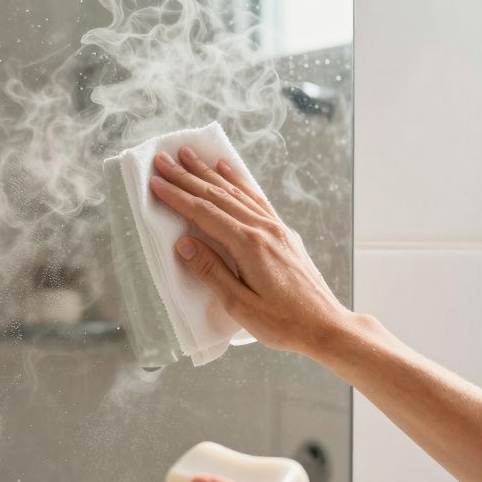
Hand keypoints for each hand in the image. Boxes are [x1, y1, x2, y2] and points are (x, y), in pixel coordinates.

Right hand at [149, 147, 352, 356]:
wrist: (326, 325)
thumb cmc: (283, 322)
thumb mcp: (239, 304)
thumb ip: (210, 271)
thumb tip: (183, 243)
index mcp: (249, 246)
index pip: (204, 213)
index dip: (177, 196)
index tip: (156, 181)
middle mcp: (263, 229)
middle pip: (218, 196)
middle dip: (187, 176)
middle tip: (163, 159)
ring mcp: (276, 228)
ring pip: (236, 192)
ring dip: (209, 172)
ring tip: (189, 155)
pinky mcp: (284, 233)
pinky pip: (256, 199)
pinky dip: (238, 181)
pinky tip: (228, 170)